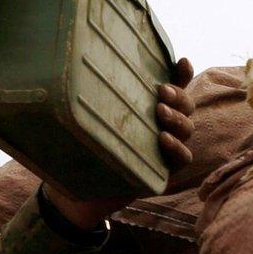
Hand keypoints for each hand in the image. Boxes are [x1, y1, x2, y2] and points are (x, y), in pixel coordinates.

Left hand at [41, 58, 197, 230]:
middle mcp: (159, 125)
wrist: (76, 193)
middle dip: (179, 95)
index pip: (172, 85)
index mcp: (145, 106)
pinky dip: (177, 147)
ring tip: (160, 112)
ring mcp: (164, 149)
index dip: (182, 74)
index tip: (182, 60)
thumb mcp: (81, 117)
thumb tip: (65, 63)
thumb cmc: (79, 148)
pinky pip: (182, 158)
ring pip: (187, 129)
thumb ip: (85, 95)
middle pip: (186, 105)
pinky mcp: (162, 172)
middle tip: (162, 91)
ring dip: (177, 118)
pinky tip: (163, 139)